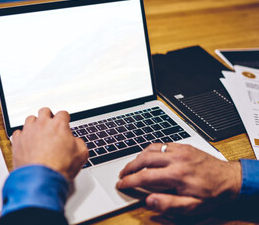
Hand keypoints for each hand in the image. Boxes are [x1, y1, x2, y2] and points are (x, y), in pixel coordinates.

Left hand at [10, 107, 87, 180]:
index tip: (64, 123)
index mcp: (59, 125)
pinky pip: (18, 132)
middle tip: (50, 126)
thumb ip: (79, 143)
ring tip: (38, 133)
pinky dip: (22, 136)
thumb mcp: (81, 154)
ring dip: (34, 124)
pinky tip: (26, 142)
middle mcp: (42, 124)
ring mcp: (28, 131)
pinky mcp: (18, 141)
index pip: (62, 113)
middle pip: (44, 111)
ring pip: (30, 119)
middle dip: (48, 117)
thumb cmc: (60, 167)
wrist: (42, 179)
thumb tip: (75, 142)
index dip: (64, 119)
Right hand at [116, 143, 241, 214]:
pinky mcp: (183, 146)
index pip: (145, 176)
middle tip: (122, 174)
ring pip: (150, 149)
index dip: (129, 181)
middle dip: (129, 167)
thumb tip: (149, 201)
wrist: (229, 178)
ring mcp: (179, 150)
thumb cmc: (211, 194)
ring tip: (132, 166)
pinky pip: (161, 144)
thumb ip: (169, 203)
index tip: (121, 184)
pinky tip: (147, 156)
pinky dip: (149, 150)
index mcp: (176, 175)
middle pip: (144, 159)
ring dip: (138, 157)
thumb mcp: (192, 206)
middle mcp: (176, 159)